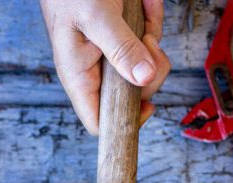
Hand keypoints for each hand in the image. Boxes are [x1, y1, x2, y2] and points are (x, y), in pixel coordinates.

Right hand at [40, 0, 168, 132]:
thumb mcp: (97, 17)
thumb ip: (121, 48)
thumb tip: (145, 78)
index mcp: (79, 75)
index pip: (99, 121)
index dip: (123, 121)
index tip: (147, 105)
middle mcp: (95, 69)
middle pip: (131, 94)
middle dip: (150, 71)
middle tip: (148, 45)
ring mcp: (110, 54)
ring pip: (144, 67)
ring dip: (152, 40)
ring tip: (142, 15)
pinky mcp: (122, 37)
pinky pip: (147, 40)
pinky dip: (152, 20)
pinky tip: (144, 3)